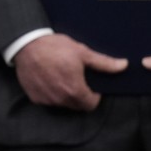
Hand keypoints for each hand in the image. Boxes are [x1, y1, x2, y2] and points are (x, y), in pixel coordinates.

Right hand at [13, 33, 127, 110]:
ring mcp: (46, 100)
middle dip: (80, 96)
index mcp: (75, 90)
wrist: (26, 45)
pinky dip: (51, 94)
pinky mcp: (35, 98)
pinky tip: (49, 79)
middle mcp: (60, 99)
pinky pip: (48, 100)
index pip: (91, 105)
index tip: (89, 84)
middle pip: (77, 106)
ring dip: (65, 95)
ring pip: (62, 104)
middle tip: (75, 78)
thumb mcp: (82, 52)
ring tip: (61, 77)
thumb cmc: (55, 47)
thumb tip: (124, 66)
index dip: (93, 95)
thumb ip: (104, 63)